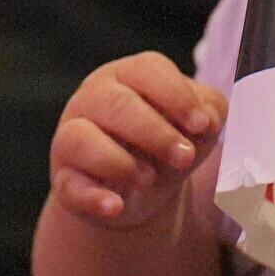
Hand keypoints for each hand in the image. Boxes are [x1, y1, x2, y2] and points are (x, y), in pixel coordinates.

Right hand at [50, 52, 223, 227]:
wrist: (137, 189)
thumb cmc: (164, 143)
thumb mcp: (194, 125)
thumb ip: (210, 111)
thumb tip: (208, 119)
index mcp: (128, 76)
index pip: (148, 70)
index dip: (177, 96)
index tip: (201, 125)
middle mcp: (93, 98)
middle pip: (116, 103)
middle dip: (155, 132)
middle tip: (184, 157)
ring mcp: (71, 138)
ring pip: (81, 138)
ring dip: (119, 161)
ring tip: (149, 179)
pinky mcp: (64, 178)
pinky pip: (68, 184)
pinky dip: (93, 196)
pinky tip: (115, 205)